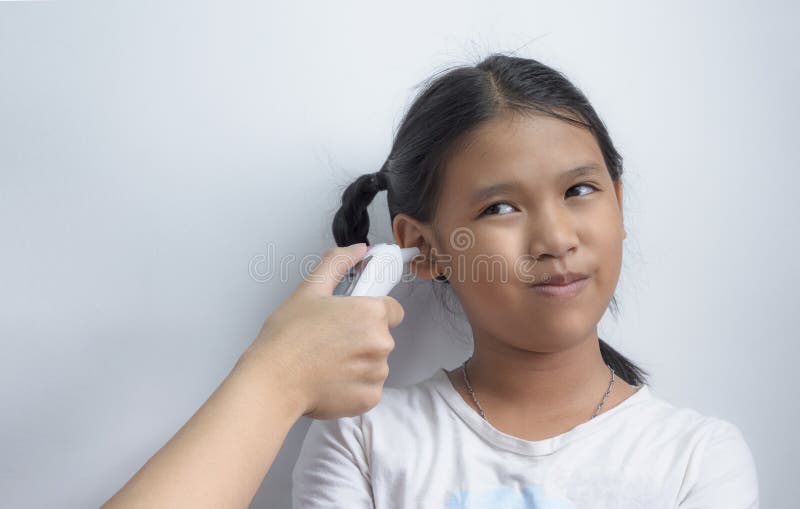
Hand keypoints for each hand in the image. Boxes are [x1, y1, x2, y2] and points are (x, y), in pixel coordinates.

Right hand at [240, 243, 404, 419]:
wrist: (272, 382)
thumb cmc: (287, 339)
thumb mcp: (309, 290)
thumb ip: (337, 263)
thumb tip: (357, 250)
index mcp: (371, 314)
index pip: (392, 310)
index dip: (371, 313)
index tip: (352, 320)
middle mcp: (380, 343)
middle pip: (382, 337)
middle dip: (362, 338)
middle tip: (331, 341)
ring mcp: (377, 373)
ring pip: (376, 363)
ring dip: (358, 363)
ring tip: (327, 362)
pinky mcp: (370, 398)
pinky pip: (369, 388)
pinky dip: (354, 386)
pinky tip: (331, 380)